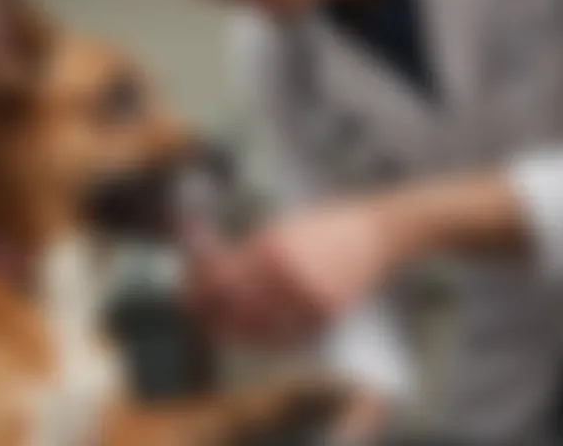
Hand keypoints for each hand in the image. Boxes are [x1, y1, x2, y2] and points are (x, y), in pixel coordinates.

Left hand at [183, 198, 400, 346]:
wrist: (376, 233)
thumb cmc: (328, 225)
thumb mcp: (282, 230)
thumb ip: (249, 254)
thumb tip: (213, 273)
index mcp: (272, 249)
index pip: (220, 277)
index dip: (197, 284)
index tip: (186, 284)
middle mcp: (287, 277)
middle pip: (233, 308)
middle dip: (209, 310)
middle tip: (196, 307)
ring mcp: (307, 300)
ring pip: (256, 329)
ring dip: (232, 326)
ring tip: (220, 320)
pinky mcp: (324, 317)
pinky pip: (283, 336)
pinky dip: (263, 336)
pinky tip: (253, 329)